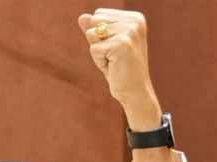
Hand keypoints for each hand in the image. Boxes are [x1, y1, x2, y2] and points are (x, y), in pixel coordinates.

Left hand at [77, 9, 161, 130]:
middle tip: (113, 57)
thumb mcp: (105, 45)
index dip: (100, 35)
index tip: (115, 49)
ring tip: (114, 61)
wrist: (135, 92)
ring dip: (98, 52)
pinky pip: (93, 49)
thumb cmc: (120, 69)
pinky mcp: (121, 45)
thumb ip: (95, 29)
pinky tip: (114, 67)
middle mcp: (135, 21)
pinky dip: (99, 62)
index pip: (99, 14)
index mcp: (135, 18)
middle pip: (94, 21)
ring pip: (91, 34)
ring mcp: (129, 32)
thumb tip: (82, 17)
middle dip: (97, 42)